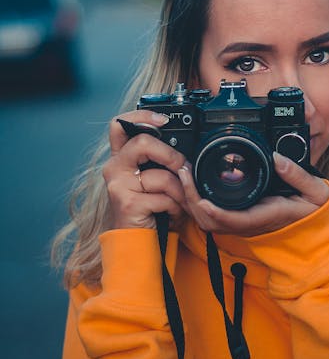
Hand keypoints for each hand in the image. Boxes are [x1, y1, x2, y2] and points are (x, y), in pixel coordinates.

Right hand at [102, 110, 188, 229]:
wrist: (138, 242)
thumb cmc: (150, 209)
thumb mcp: (155, 179)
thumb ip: (160, 160)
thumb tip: (185, 151)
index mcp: (121, 157)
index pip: (119, 124)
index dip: (142, 116)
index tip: (164, 120)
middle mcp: (114, 168)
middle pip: (143, 143)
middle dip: (171, 156)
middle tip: (182, 168)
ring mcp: (118, 185)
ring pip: (162, 175)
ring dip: (180, 192)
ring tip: (179, 202)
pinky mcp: (128, 203)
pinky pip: (164, 198)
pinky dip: (175, 208)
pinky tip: (170, 214)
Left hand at [178, 152, 328, 236]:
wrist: (317, 230)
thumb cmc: (315, 211)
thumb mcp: (315, 191)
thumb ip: (297, 175)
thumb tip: (278, 158)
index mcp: (267, 216)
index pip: (235, 220)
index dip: (215, 211)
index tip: (201, 197)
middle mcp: (250, 223)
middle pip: (211, 221)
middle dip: (193, 201)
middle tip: (184, 172)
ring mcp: (243, 223)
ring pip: (208, 220)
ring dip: (192, 200)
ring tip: (184, 173)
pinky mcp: (239, 218)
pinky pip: (212, 216)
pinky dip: (198, 201)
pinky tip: (192, 182)